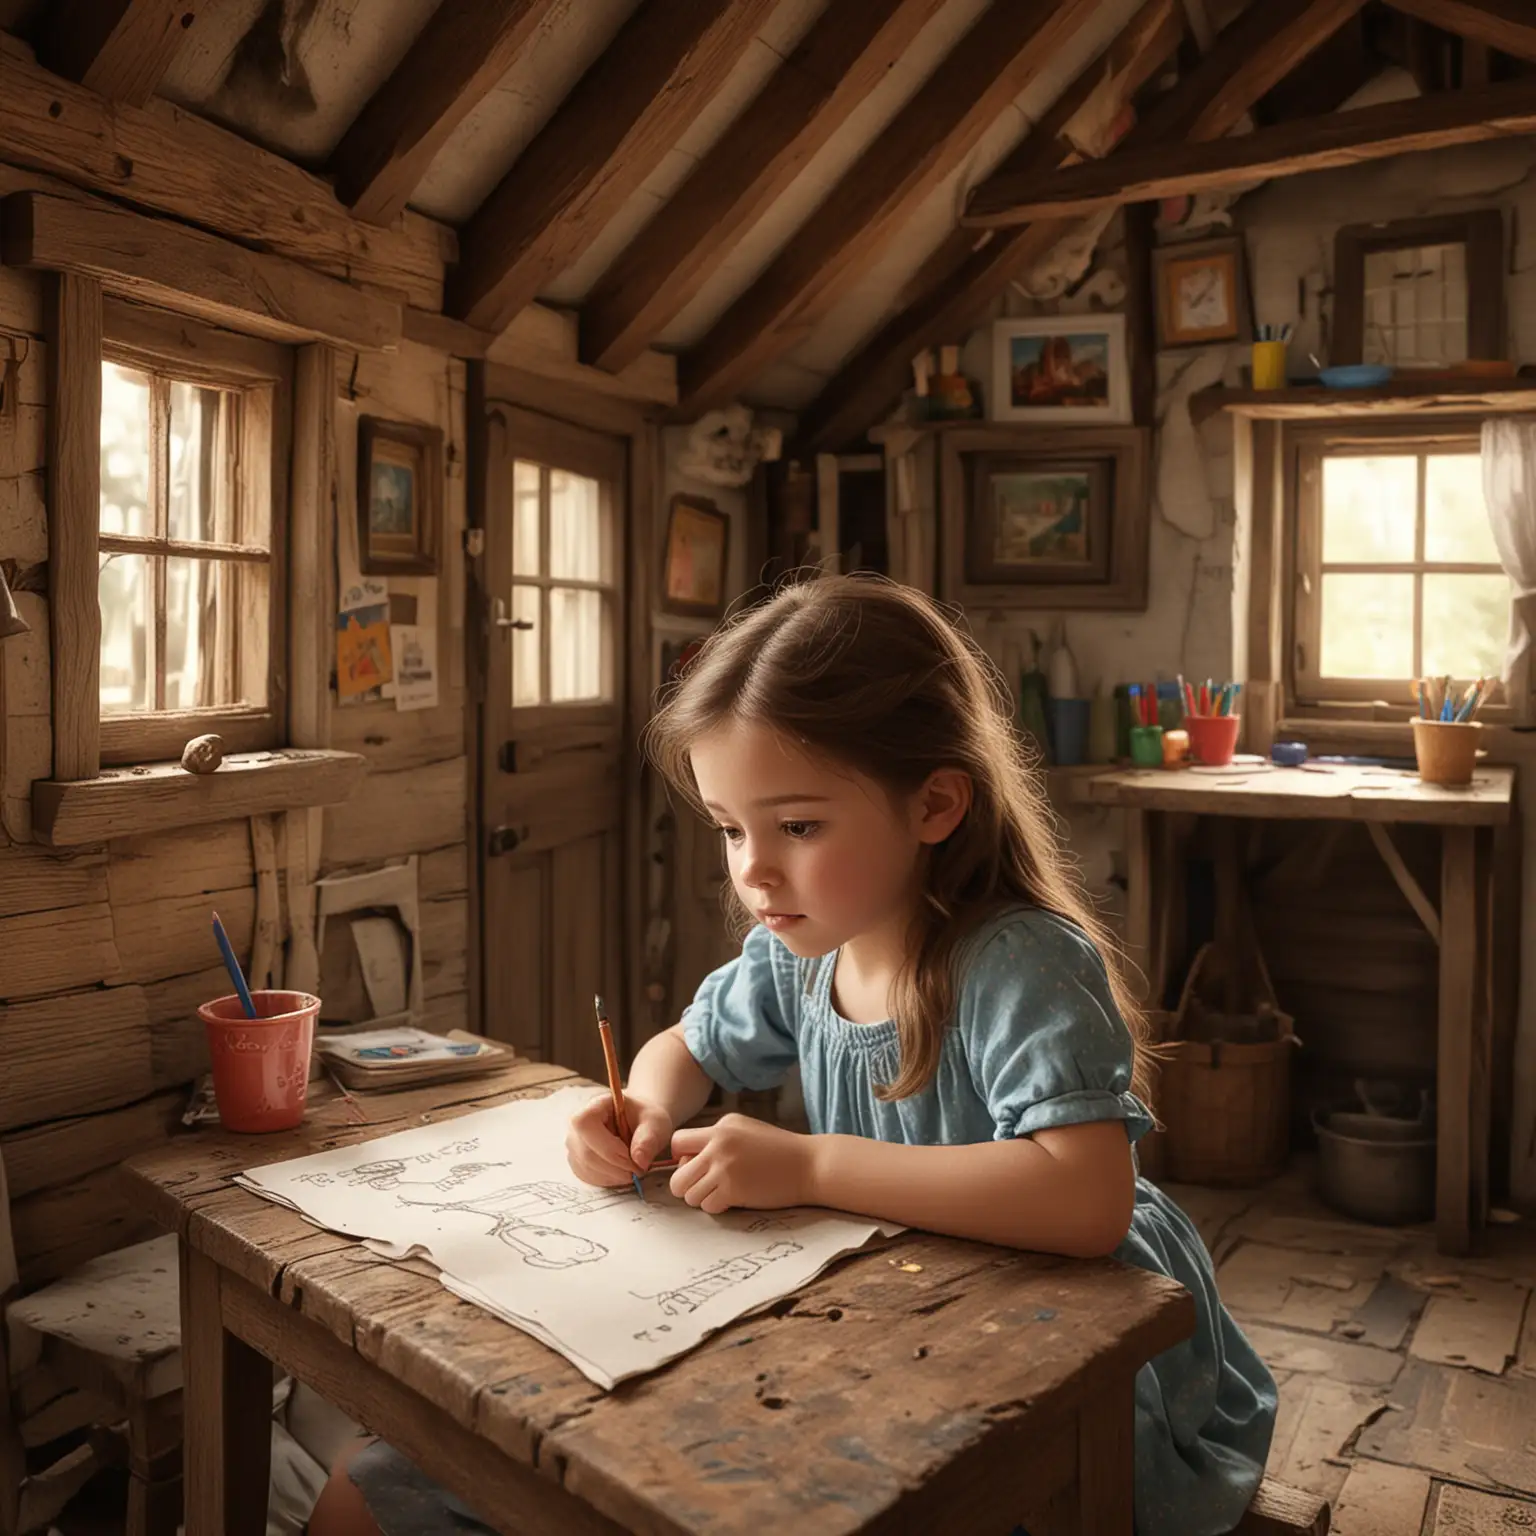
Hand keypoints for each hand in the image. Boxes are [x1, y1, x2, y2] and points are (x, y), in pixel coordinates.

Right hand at [565, 1090, 673, 1187]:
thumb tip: (639, 1161)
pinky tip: (623, 1173)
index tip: (631, 1157)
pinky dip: (608, 1180)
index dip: (607, 1146)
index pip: (586, 1125)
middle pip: (586, 1153)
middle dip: (615, 1167)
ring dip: (613, 1175)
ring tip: (634, 1170)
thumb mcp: (655, 1123)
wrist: (639, 1124)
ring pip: (587, 1168)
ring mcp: (574, 1144)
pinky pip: (588, 1177)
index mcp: (594, 1106)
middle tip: (639, 1170)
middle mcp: (576, 1125)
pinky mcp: (577, 1162)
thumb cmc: (645, 1119)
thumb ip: (649, 1139)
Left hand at [668, 1114, 816, 1214]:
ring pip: (689, 1194)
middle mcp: (718, 1143)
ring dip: (702, 1198)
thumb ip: (716, 1140)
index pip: (677, 1141)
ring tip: (722, 1193)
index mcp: (721, 1126)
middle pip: (677, 1175)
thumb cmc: (779, 1151)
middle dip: (687, 1186)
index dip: (682, 1159)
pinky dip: (717, 1207)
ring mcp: (724, 1167)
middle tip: (705, 1187)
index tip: (696, 1167)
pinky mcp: (732, 1189)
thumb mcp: (745, 1130)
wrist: (810, 1165)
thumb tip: (687, 1161)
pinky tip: (734, 1199)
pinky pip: (707, 1206)